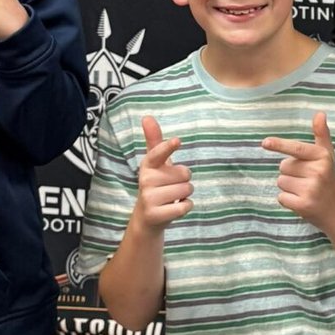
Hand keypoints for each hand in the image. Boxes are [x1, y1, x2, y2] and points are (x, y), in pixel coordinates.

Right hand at [135, 115, 192, 229]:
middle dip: (184, 180)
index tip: (177, 140)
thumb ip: (154, 140)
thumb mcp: (156, 163)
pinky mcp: (157, 214)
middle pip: (185, 173)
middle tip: (170, 186)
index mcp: (148, 165)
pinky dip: (186, 206)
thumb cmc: (156, 184)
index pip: (158, 153)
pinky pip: (186, 205)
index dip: (168, 147)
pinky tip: (173, 208)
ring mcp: (150, 198)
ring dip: (185, 194)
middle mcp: (146, 180)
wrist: (147, 218)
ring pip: (187, 189)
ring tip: (171, 197)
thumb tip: (147, 116)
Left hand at [262, 111, 334, 232]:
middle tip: (307, 179)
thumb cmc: (328, 179)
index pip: (296, 148)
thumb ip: (321, 134)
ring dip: (289, 187)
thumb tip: (319, 113)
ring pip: (281, 181)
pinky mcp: (303, 205)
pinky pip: (281, 197)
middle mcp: (318, 171)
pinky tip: (302, 201)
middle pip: (283, 166)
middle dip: (290, 172)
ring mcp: (311, 189)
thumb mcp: (327, 156)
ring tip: (305, 190)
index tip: (265, 142)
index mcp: (322, 157)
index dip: (279, 145)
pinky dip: (288, 200)